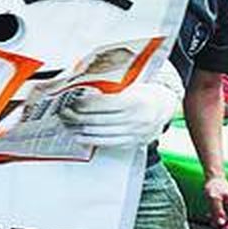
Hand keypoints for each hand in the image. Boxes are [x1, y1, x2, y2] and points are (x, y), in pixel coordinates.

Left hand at [59, 82, 178, 147]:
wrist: (164, 108)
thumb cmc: (142, 93)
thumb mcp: (131, 86)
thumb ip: (110, 88)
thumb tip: (81, 86)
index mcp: (136, 101)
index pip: (103, 104)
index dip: (83, 104)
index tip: (71, 102)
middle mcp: (136, 119)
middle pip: (97, 120)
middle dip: (75, 117)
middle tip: (63, 113)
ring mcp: (134, 133)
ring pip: (99, 133)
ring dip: (78, 129)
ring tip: (67, 123)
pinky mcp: (131, 143)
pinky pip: (106, 143)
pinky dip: (89, 139)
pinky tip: (79, 135)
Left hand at [204, 176, 227, 228]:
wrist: (213, 178)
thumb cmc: (215, 185)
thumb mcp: (214, 199)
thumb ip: (217, 211)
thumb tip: (220, 222)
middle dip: (222, 223)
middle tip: (213, 224)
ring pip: (227, 218)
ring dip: (219, 220)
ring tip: (210, 218)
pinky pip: (224, 214)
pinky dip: (218, 216)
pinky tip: (211, 214)